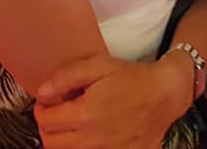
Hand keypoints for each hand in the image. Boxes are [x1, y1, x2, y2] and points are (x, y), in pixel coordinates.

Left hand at [33, 53, 193, 148]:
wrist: (164, 94)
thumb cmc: (132, 78)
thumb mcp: (99, 65)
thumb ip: (66, 77)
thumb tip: (42, 92)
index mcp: (85, 114)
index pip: (45, 121)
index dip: (42, 108)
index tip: (50, 100)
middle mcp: (93, 139)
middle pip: (51, 143)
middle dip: (49, 126)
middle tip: (58, 111)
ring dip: (62, 139)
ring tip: (73, 122)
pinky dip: (82, 146)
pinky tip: (90, 132)